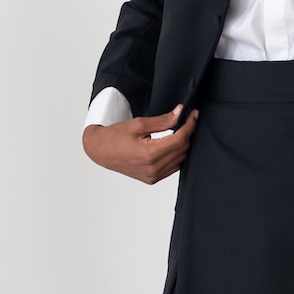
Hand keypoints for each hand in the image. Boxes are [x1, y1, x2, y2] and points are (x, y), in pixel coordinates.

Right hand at [83, 104, 198, 184]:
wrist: (100, 150)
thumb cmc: (115, 137)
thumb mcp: (139, 124)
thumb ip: (162, 121)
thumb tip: (179, 114)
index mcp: (150, 154)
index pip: (180, 139)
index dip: (189, 125)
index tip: (193, 114)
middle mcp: (153, 168)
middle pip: (182, 149)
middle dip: (186, 133)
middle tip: (184, 119)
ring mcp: (153, 176)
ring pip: (180, 159)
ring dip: (181, 145)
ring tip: (177, 132)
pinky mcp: (152, 179)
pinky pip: (172, 168)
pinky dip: (175, 156)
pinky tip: (169, 145)